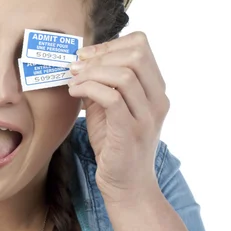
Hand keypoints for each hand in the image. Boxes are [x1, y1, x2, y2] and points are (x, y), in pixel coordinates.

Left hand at [68, 32, 169, 202]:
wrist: (127, 186)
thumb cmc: (116, 145)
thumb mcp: (109, 108)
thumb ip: (102, 84)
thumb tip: (80, 61)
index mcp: (155, 90)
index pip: (141, 46)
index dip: (110, 44)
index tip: (86, 56)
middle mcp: (157, 100)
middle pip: (136, 55)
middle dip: (100, 55)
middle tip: (76, 66)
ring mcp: (147, 117)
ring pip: (124, 75)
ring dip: (91, 72)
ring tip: (73, 80)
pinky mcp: (130, 132)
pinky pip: (112, 98)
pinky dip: (89, 88)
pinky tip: (74, 92)